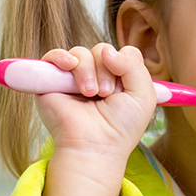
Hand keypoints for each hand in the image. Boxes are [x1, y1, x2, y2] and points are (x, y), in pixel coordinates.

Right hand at [35, 43, 156, 162]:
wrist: (95, 145)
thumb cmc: (121, 127)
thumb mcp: (144, 96)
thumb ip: (135, 66)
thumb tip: (107, 50)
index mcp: (119, 79)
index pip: (124, 53)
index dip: (125, 64)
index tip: (124, 87)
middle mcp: (97, 76)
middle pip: (103, 50)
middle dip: (107, 71)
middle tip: (106, 95)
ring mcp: (73, 78)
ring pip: (81, 53)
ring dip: (88, 71)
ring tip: (90, 94)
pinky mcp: (52, 81)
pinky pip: (53, 55)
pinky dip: (62, 57)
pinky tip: (69, 67)